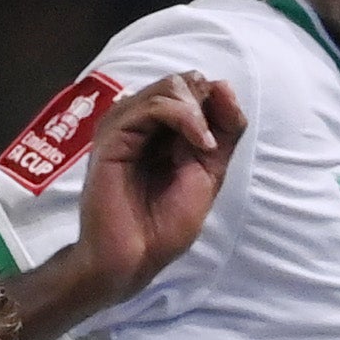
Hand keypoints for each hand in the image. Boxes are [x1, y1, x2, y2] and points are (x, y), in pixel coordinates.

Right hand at [68, 75, 243, 309]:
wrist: (135, 258)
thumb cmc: (165, 225)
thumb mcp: (209, 172)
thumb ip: (222, 131)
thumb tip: (223, 84)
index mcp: (159, 129)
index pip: (193, 89)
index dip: (216, 101)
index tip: (226, 133)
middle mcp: (139, 121)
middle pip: (181, 81)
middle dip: (207, 104)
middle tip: (211, 143)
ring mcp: (123, 125)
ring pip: (169, 86)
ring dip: (196, 111)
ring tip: (205, 146)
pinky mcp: (113, 135)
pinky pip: (152, 105)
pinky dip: (183, 116)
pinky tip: (198, 143)